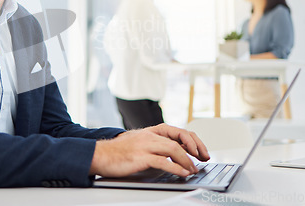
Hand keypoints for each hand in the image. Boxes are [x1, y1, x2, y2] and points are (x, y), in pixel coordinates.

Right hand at [89, 123, 209, 177]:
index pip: (178, 130)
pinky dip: (177, 168)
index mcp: (151, 131)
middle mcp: (150, 135)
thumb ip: (155, 145)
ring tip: (194, 169)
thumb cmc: (118, 151)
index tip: (201, 151)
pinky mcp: (140, 157)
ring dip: (188, 160)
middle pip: (180, 136)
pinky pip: (163, 161)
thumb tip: (174, 154)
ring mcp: (145, 145)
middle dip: (196, 147)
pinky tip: (183, 173)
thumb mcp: (139, 143)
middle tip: (204, 158)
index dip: (193, 140)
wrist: (100, 154)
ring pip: (174, 148)